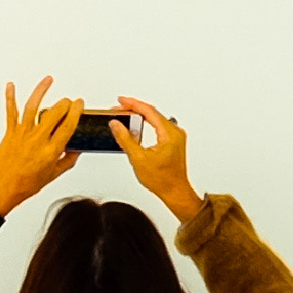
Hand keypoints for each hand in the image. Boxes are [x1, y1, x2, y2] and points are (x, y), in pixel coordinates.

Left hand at [0, 77, 82, 216]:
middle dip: (64, 103)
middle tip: (67, 101)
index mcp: (51, 151)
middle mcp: (37, 140)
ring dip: (41, 90)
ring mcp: (22, 134)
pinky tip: (11, 86)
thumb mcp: (53, 174)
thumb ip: (67, 160)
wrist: (3, 189)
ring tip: (48, 80)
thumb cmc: (25, 185)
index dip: (76, 111)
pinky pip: (10, 112)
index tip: (79, 104)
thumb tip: (77, 150)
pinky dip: (10, 97)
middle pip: (54, 113)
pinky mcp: (10, 133)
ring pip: (33, 107)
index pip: (68, 125)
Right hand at [115, 95, 201, 220]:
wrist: (175, 191)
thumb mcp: (138, 159)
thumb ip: (125, 139)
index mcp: (170, 134)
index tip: (121, 101)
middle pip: (153, 113)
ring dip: (140, 115)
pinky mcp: (174, 141)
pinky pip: (159, 125)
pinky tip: (137, 125)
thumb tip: (116, 125)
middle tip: (119, 107)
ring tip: (125, 114)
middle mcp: (176, 132)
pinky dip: (147, 123)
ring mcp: (176, 136)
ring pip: (156, 118)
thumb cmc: (162, 180)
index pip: (149, 112)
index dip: (133, 104)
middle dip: (135, 108)